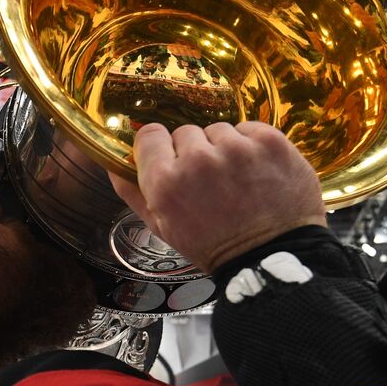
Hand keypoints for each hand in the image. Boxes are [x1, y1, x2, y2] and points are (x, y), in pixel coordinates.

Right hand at [108, 122, 325, 272]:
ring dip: (224, 149)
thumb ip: (133, 192)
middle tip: (211, 182)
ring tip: (237, 179)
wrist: (274, 257)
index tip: (173, 162)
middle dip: (195, 153)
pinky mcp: (268, 141)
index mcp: (166, 182)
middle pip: (186, 132)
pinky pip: (249, 128)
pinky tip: (257, 172)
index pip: (150, 135)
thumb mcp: (163, 228)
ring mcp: (236, 148)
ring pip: (219, 130)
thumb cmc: (215, 247)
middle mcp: (198, 159)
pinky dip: (252, 146)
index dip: (161, 149)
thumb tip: (113, 163)